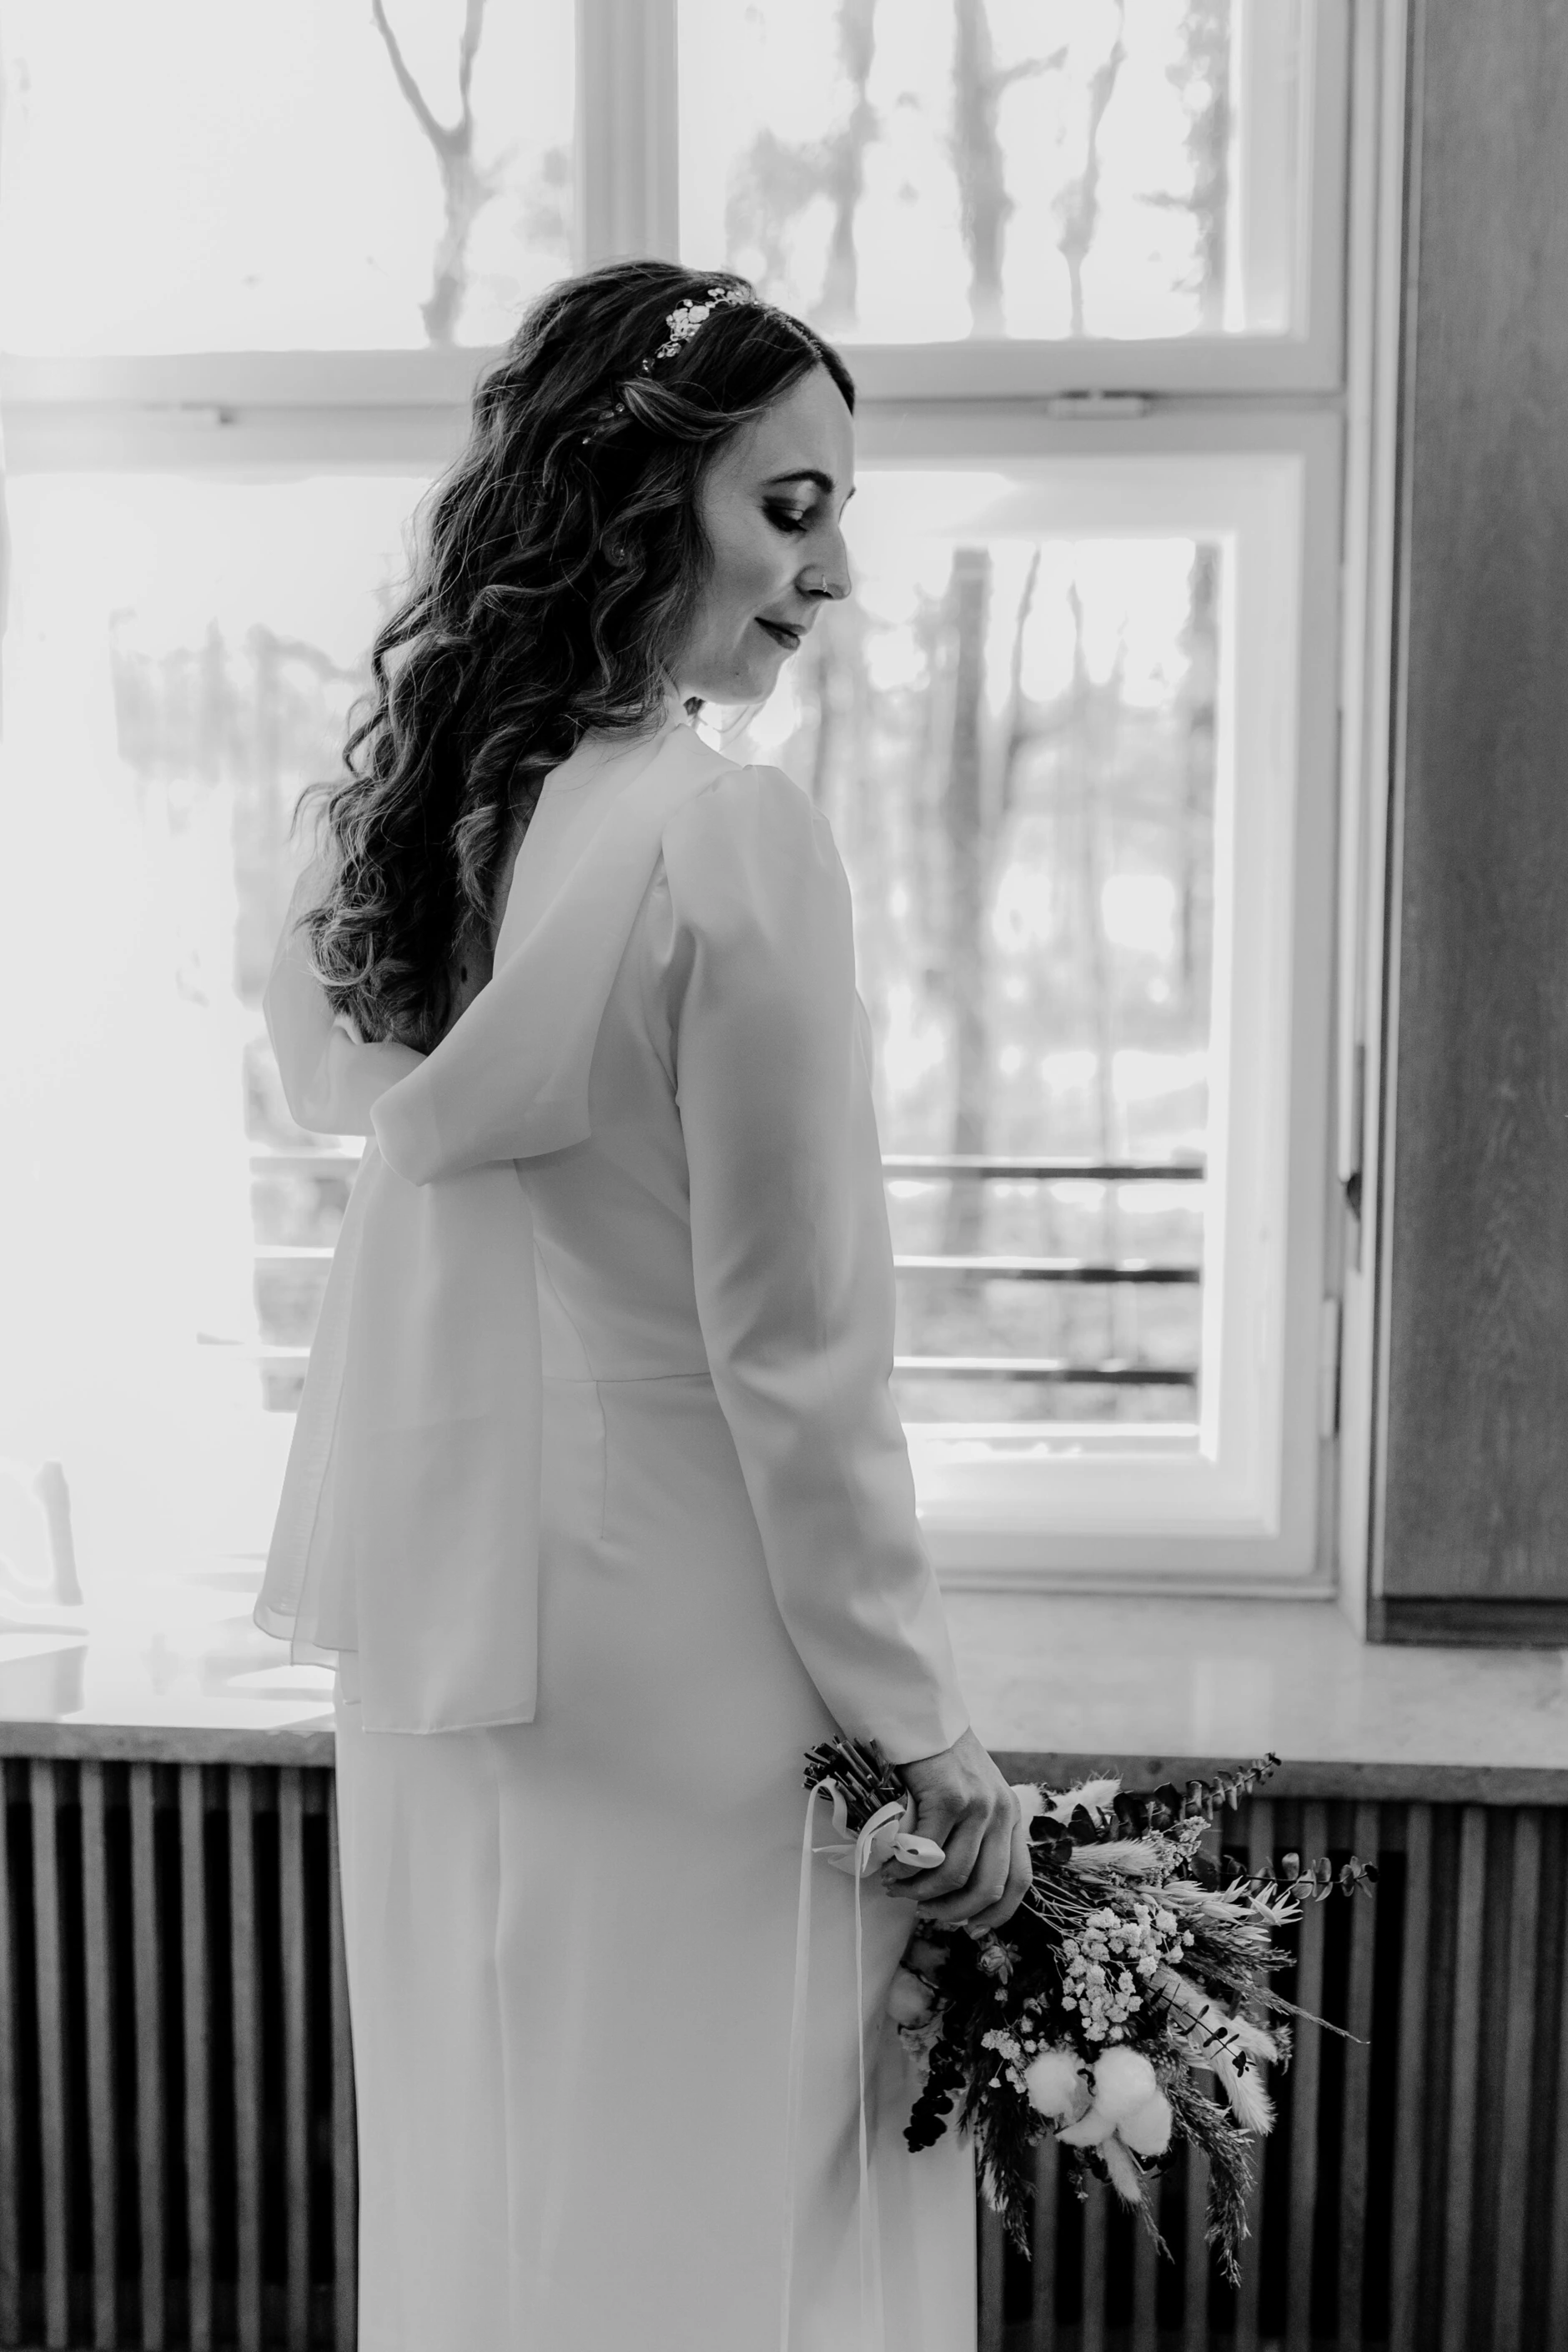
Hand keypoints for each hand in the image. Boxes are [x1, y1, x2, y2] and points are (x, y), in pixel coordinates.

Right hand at [881, 1727, 1031, 1931]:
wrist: (922, 1715)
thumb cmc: (938, 1760)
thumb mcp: (970, 1797)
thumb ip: (971, 1836)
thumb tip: (950, 1890)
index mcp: (1011, 1817)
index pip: (1018, 1882)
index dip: (994, 1914)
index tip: (967, 1927)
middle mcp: (1003, 1813)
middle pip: (987, 1887)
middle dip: (951, 1911)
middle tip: (921, 1907)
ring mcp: (979, 1804)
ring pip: (954, 1875)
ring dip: (920, 1891)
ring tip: (896, 1885)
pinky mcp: (950, 1796)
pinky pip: (927, 1852)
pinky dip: (904, 1868)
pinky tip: (889, 1866)